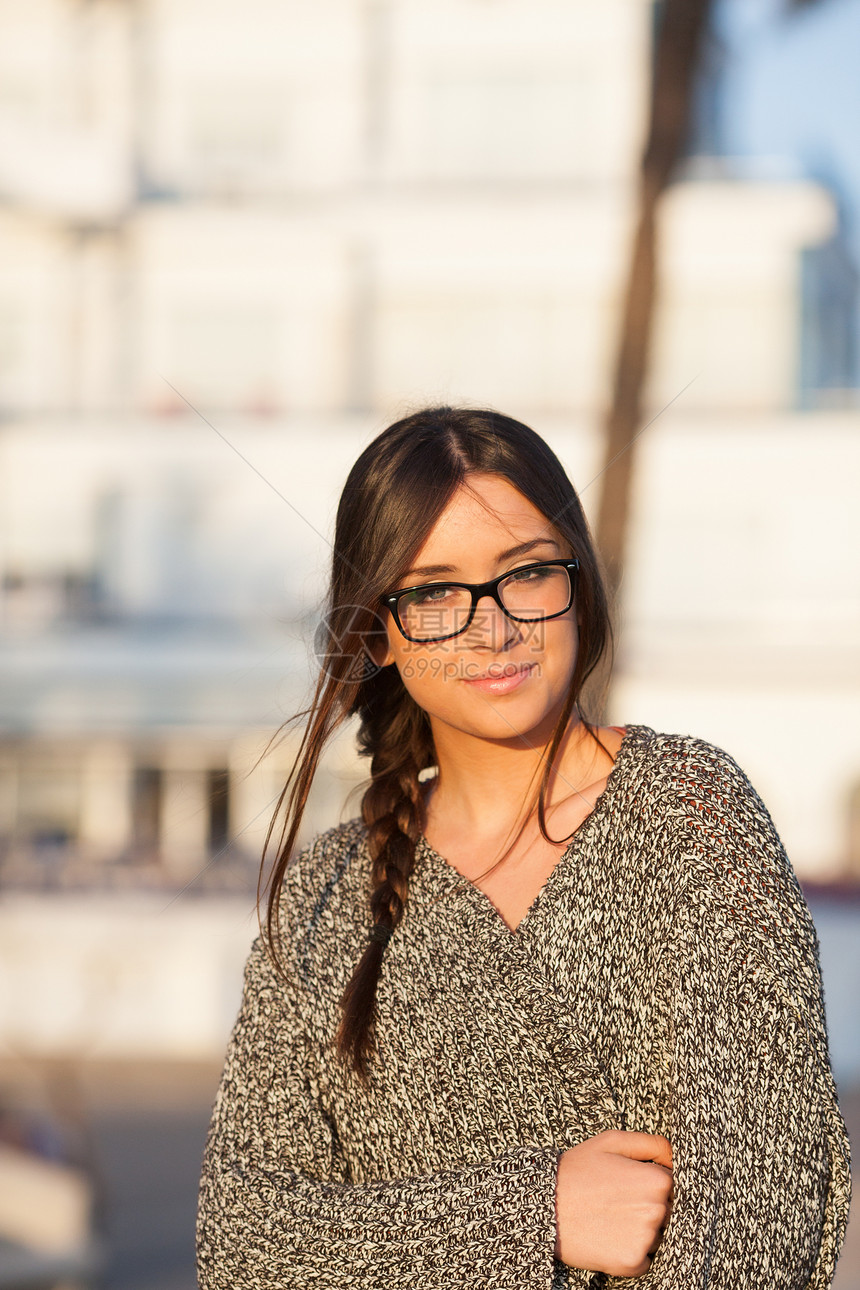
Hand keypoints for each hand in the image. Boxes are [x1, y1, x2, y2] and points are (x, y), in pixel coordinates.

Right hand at [554, 1130, 672, 1276]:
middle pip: (666, 1212)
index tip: (626, 1183)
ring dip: (640, 1230)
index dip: (647, 1182)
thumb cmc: (577, 1169)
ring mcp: (645, 1238)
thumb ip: (651, 1143)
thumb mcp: (611, 1142)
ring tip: (609, 1217)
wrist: (543, 1205)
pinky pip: (644, 1259)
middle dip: (646, 1207)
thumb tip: (675, 1156)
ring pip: (656, 1236)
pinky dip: (630, 1251)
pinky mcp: (632, 1263)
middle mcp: (657, 1210)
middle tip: (615, 1201)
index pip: (670, 1185)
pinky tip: (608, 1236)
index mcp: (657, 1180)